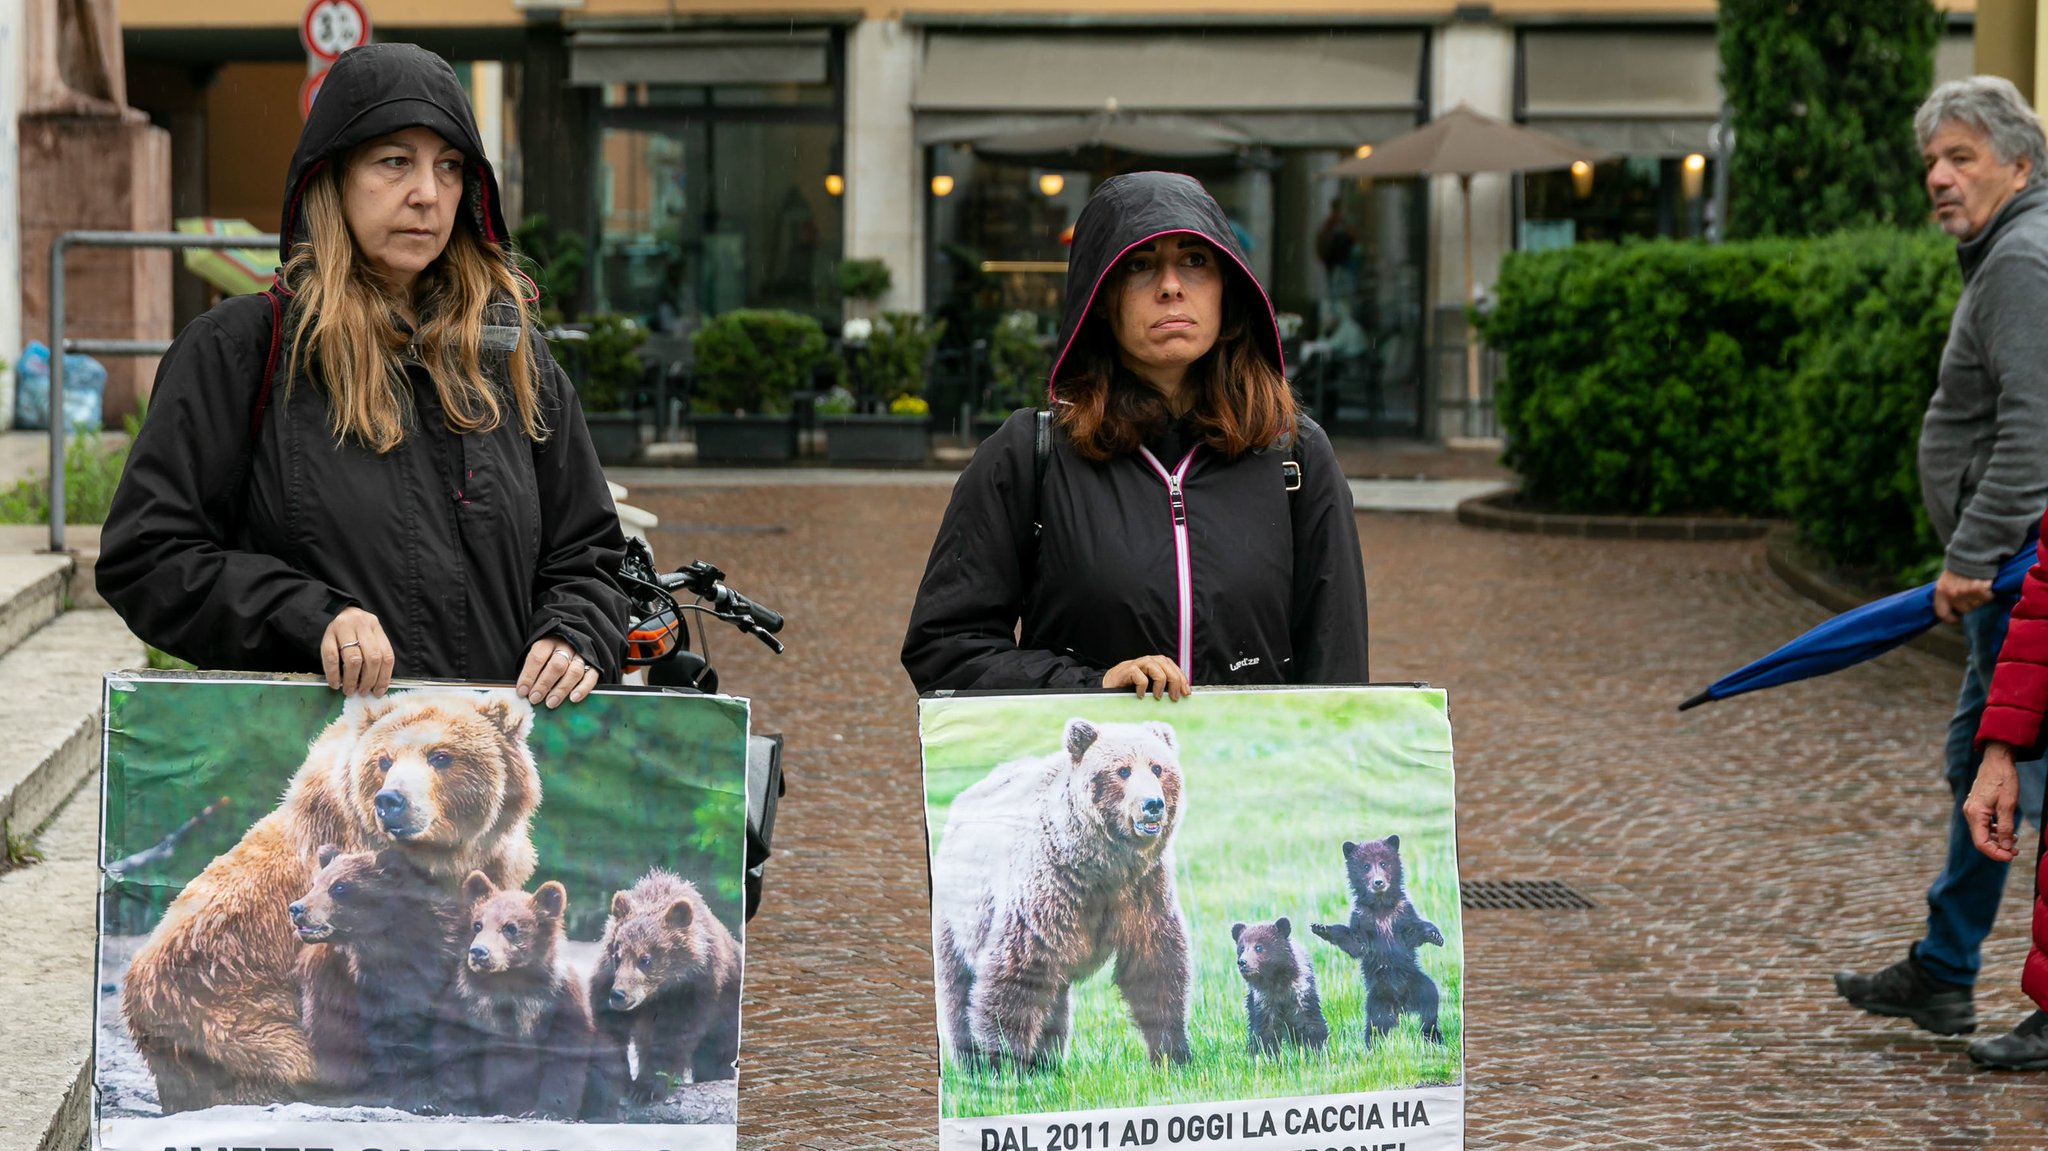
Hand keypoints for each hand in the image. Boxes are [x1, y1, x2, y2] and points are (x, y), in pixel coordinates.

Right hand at [321, 608, 393, 696]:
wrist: (331, 610)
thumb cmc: (353, 629)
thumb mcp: (367, 635)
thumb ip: (374, 653)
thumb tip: (377, 685)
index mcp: (375, 626)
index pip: (386, 655)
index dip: (384, 677)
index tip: (378, 692)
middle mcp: (362, 625)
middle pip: (372, 658)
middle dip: (369, 679)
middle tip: (363, 692)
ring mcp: (344, 628)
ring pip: (353, 659)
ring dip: (352, 679)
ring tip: (349, 690)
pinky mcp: (327, 634)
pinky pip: (331, 658)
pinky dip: (333, 674)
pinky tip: (335, 683)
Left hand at [519, 636, 597, 708]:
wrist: (570, 644)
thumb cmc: (548, 657)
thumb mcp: (537, 657)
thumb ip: (531, 672)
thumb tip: (524, 692)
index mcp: (548, 642)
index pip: (538, 657)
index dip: (528, 676)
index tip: (522, 692)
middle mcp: (566, 647)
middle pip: (557, 665)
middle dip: (544, 684)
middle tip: (535, 698)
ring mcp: (581, 655)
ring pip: (574, 671)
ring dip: (561, 689)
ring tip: (551, 703)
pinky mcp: (594, 664)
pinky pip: (591, 677)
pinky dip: (583, 689)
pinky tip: (573, 698)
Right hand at [1103, 655, 1189, 700]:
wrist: (1108, 688)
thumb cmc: (1129, 689)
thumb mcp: (1150, 688)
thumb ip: (1162, 688)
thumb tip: (1178, 695)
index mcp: (1154, 664)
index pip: (1171, 666)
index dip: (1181, 678)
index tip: (1186, 692)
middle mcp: (1146, 662)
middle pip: (1165, 663)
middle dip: (1174, 680)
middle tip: (1175, 696)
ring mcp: (1136, 664)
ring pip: (1154, 666)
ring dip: (1160, 682)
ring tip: (1158, 696)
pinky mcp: (1126, 670)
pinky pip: (1139, 676)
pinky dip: (1143, 686)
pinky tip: (1140, 695)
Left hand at [1934, 569, 1994, 622]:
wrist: (1973, 553)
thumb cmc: (1960, 566)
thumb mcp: (1946, 579)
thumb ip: (1947, 593)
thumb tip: (1951, 609)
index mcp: (1941, 591)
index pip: (1942, 613)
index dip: (1949, 618)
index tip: (1956, 617)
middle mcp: (1952, 594)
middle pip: (1964, 610)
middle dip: (1969, 604)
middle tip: (1971, 593)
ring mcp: (1966, 593)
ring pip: (1977, 605)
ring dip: (1979, 598)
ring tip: (1978, 585)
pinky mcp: (1980, 590)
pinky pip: (1987, 598)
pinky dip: (1989, 593)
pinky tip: (1986, 583)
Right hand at [1965, 742, 2022, 862]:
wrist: (1996, 761)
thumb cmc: (2002, 779)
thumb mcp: (2008, 804)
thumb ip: (2006, 827)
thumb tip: (2007, 847)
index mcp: (1975, 813)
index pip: (1981, 843)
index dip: (1995, 853)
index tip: (2010, 857)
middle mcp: (1970, 813)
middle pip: (1981, 840)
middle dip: (1998, 849)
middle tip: (2016, 852)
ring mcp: (1972, 810)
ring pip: (1982, 834)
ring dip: (1998, 841)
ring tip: (2016, 844)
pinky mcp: (1977, 807)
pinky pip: (1983, 825)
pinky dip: (1995, 832)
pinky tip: (2009, 833)